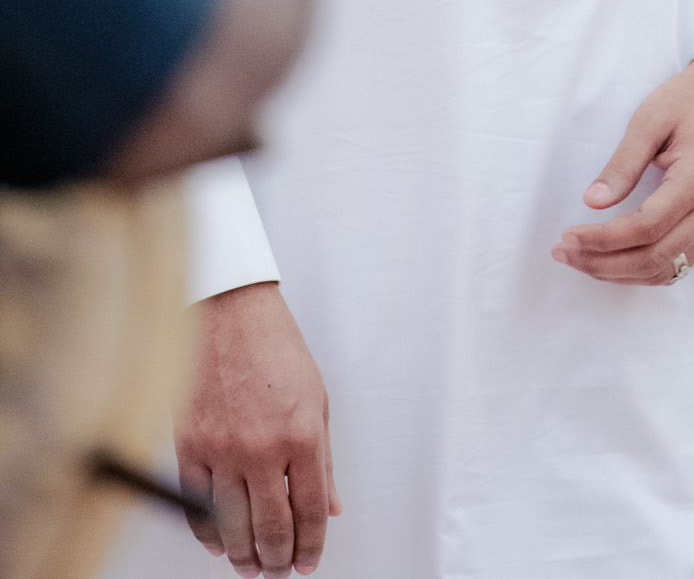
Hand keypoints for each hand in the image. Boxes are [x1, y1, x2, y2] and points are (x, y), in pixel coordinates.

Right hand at [176, 282, 340, 576]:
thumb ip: (322, 459)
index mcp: (302, 435)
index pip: (310, 511)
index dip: (311, 545)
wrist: (230, 313)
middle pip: (272, 527)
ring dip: (245, 555)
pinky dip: (209, 534)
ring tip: (253, 565)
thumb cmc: (274, 346)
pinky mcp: (190, 445)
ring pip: (234, 526)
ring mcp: (223, 450)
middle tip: (279, 570)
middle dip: (278, 559)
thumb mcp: (316, 399)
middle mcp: (263, 448)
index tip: (308, 560)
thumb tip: (329, 504)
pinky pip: (197, 506)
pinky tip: (220, 543)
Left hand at [552, 54, 693, 284]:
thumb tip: (591, 203)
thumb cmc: (692, 100)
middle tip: (562, 252)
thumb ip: (623, 164)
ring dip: (619, 273)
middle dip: (603, 262)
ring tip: (580, 259)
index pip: (646, 227)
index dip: (602, 239)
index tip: (567, 235)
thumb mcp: (651, 119)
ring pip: (666, 270)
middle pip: (654, 258)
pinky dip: (642, 269)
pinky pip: (678, 264)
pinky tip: (613, 259)